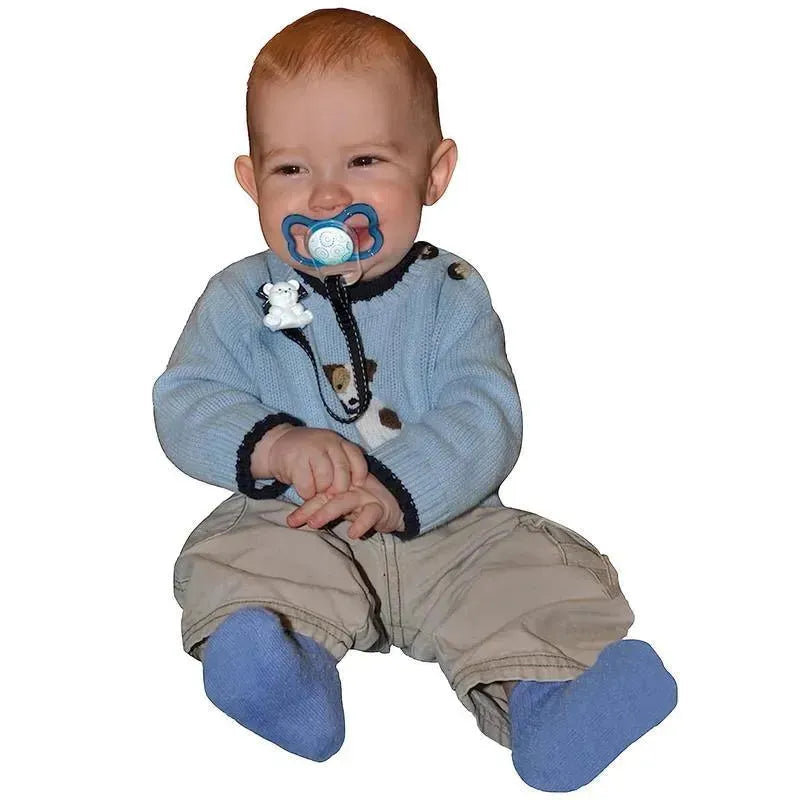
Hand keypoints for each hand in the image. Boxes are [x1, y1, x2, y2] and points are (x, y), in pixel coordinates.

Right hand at [253, 426, 368, 499]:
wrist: (275, 445)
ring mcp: (311, 450)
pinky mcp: (295, 461)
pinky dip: (306, 493)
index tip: (355, 486)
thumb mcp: (327, 453)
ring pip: (325, 481)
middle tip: (330, 494)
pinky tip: (304, 489)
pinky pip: (307, 486)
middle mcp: (327, 443)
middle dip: (338, 489)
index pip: (357, 458)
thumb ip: (341, 465)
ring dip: (320, 491)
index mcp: (338, 441)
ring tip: (315, 489)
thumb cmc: (307, 455)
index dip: (359, 475)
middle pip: (342, 472)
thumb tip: (358, 487)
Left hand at [286, 473, 404, 538]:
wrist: (392, 510)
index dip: (304, 508)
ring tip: (315, 524)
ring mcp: (365, 496)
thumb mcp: (338, 508)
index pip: (318, 494)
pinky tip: (353, 534)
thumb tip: (291, 521)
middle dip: (312, 508)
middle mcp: (350, 488)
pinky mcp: (380, 507)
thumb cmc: (361, 508)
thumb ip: (318, 511)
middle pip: (328, 495)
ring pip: (345, 501)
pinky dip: (361, 524)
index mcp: (338, 487)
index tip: (290, 522)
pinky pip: (370, 514)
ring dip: (329, 511)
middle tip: (296, 521)